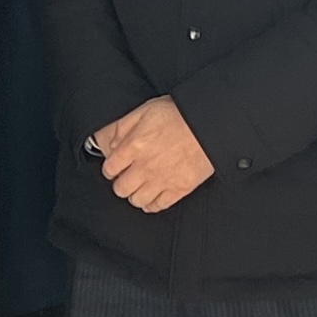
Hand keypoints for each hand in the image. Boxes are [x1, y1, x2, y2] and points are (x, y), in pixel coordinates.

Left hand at [91, 97, 215, 213]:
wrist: (210, 124)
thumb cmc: (180, 114)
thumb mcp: (144, 110)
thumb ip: (122, 127)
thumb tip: (106, 141)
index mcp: (134, 146)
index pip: (109, 169)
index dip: (111, 168)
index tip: (115, 166)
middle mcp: (145, 167)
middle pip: (120, 188)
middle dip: (121, 182)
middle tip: (127, 176)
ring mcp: (162, 180)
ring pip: (136, 200)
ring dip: (136, 193)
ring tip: (141, 185)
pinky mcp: (179, 189)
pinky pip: (158, 206)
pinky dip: (152, 203)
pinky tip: (154, 193)